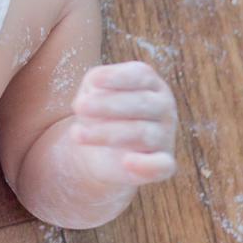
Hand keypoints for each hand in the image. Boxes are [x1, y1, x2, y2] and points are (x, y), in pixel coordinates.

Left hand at [70, 61, 176, 187]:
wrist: (101, 151)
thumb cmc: (99, 112)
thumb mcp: (93, 92)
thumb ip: (96, 84)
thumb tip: (95, 84)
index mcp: (150, 83)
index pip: (139, 76)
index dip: (117, 77)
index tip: (93, 79)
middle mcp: (163, 107)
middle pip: (140, 103)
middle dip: (107, 104)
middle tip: (78, 106)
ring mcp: (165, 136)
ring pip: (140, 132)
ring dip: (106, 133)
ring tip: (77, 134)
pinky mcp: (162, 163)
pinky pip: (162, 165)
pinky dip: (147, 165)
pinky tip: (127, 161)